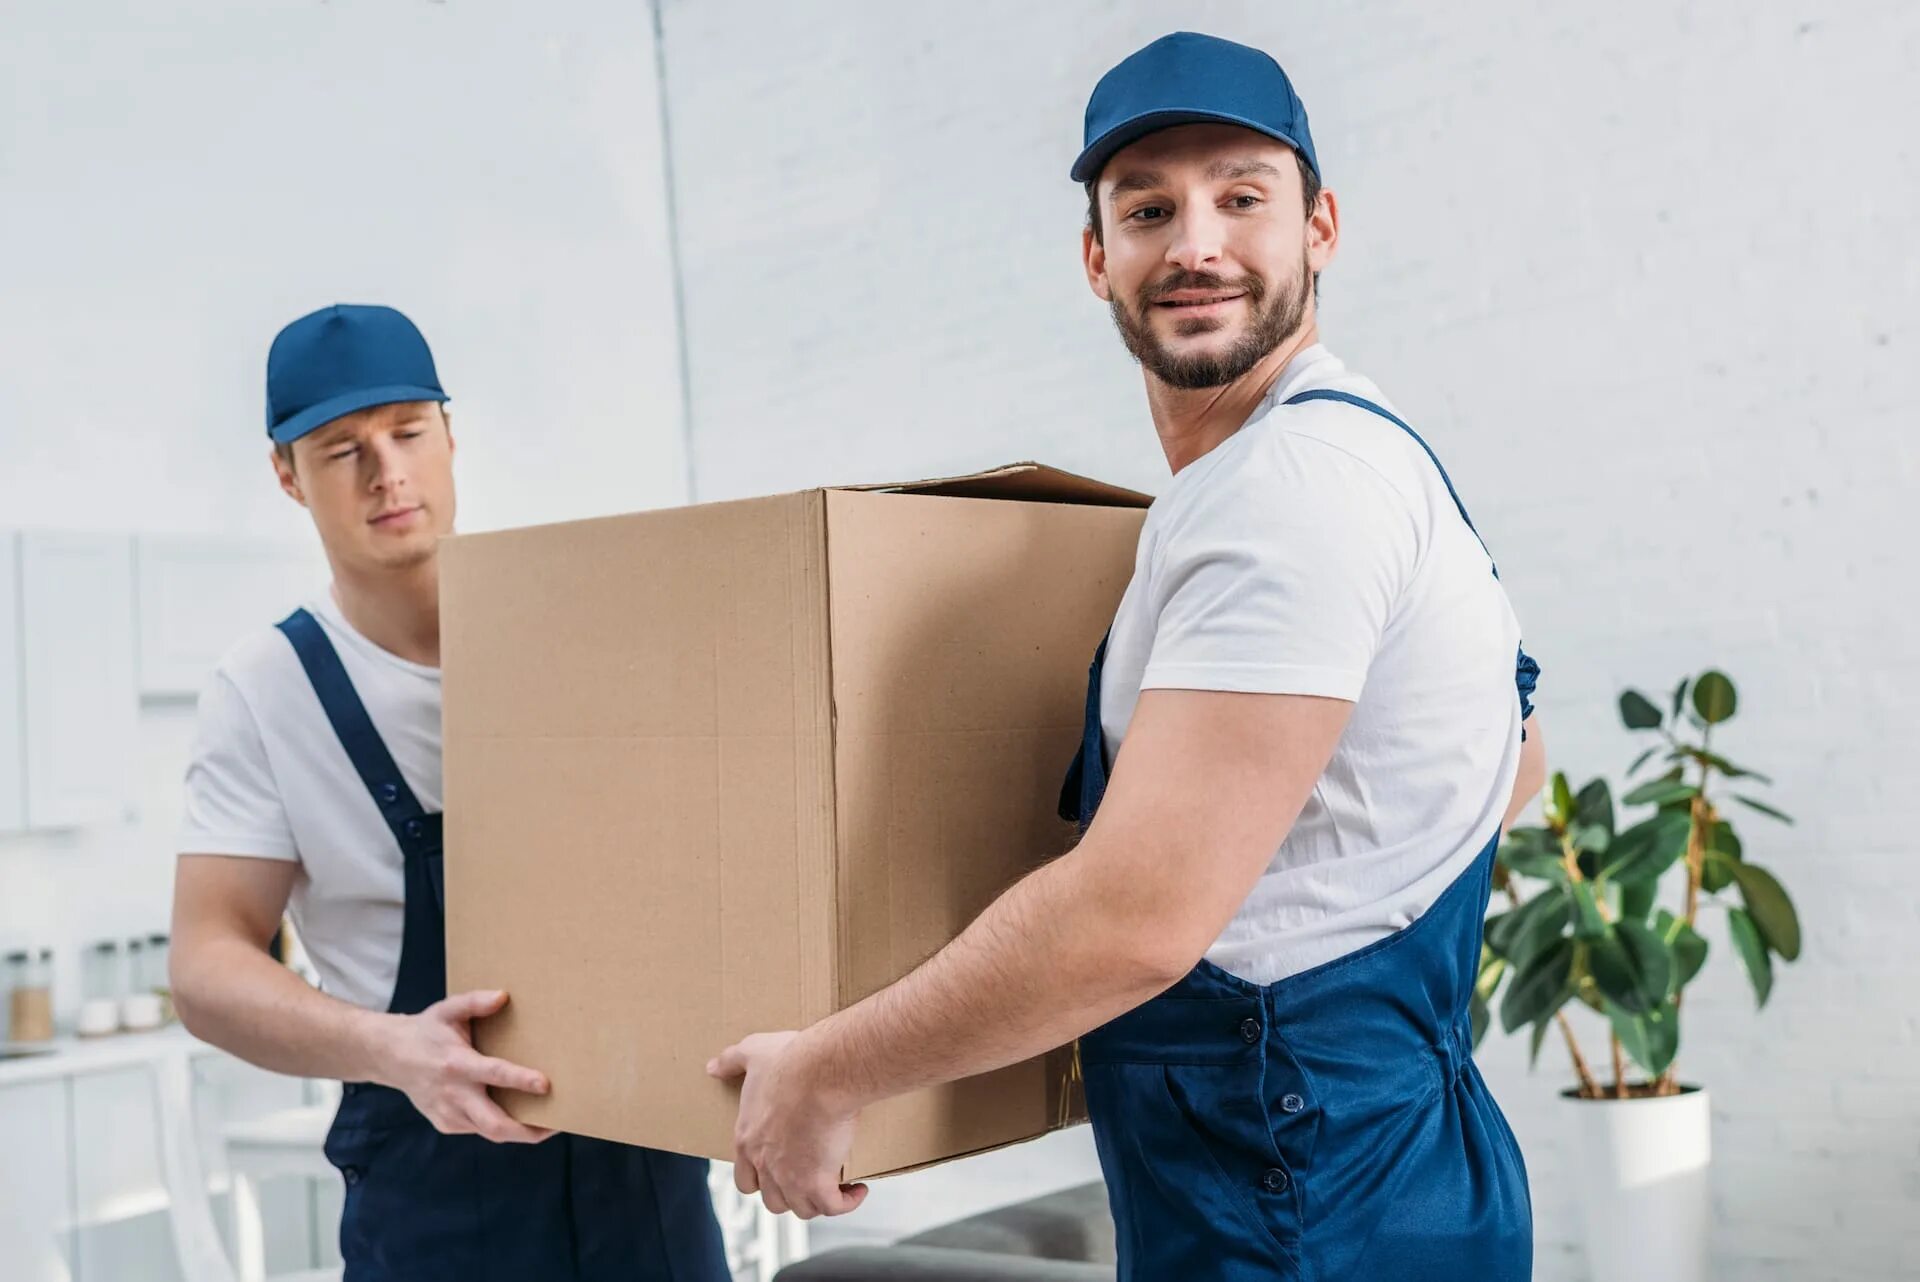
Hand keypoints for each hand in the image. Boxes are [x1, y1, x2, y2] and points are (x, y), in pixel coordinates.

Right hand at [376, 989, 555, 1143]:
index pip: (494, 1074)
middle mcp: (453, 1094)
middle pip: (495, 1124)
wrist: (389, 1056)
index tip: (546, 1085)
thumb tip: (503, 996)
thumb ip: (475, 1001)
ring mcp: (448, 1114)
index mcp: (457, 1064)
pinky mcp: (447, 1124)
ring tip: (549, 1124)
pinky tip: (519, 1116)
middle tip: (559, 1123)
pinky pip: (479, 1129)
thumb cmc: (427, 1030)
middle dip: (528, 1130)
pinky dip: (501, 1126)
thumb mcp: (447, 1009)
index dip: (520, 1080)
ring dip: (520, 1132)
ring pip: (490, 1132)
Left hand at [708, 1031, 867, 1218]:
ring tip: (836, 1184)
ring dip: (818, 1200)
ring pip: (802, 1208)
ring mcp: (790, 1177)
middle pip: (773, 1200)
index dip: (762, 1179)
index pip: (744, 1180)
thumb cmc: (790, 1061)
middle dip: (791, 1194)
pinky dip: (847, 1203)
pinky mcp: (818, 1182)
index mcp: (747, 1139)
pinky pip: (832, 1207)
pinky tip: (858, 1189)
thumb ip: (730, 1060)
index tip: (783, 1166)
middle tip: (811, 1176)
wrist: (820, 1072)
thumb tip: (712, 1067)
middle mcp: (765, 1165)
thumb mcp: (753, 1051)